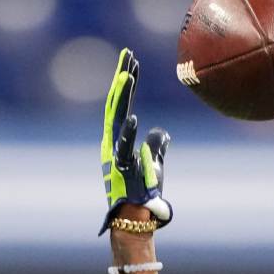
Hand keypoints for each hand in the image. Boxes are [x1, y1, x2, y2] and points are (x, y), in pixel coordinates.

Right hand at [100, 48, 171, 234]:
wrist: (136, 218)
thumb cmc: (144, 194)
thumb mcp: (154, 165)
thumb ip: (156, 146)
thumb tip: (161, 132)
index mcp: (118, 140)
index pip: (122, 104)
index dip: (126, 83)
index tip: (132, 62)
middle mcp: (112, 144)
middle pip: (116, 104)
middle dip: (121, 78)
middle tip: (127, 54)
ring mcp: (114, 155)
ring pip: (116, 119)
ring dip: (122, 97)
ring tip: (128, 74)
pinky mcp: (121, 170)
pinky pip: (123, 149)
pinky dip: (128, 133)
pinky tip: (133, 115)